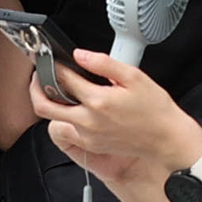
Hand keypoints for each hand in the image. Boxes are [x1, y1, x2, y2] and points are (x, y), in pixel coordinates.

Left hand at [42, 47, 201, 188]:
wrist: (166, 138)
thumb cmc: (154, 109)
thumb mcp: (134, 77)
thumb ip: (103, 63)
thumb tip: (79, 55)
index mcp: (98, 101)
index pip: (62, 79)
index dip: (52, 65)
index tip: (49, 59)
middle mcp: (89, 121)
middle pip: (44, 106)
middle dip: (35, 88)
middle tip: (37, 77)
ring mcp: (88, 136)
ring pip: (53, 121)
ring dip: (50, 104)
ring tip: (56, 91)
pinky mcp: (91, 145)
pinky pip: (67, 131)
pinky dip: (64, 118)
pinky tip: (75, 107)